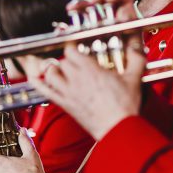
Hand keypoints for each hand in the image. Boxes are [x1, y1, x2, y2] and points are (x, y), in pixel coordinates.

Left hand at [32, 0, 145, 140]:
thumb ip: (135, 56)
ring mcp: (69, 92)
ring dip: (54, 69)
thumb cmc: (124, 106)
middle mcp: (76, 79)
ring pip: (51, 73)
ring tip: (60, 69)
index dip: (73, 47)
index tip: (78, 48)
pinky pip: (45, 92)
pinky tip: (35, 79)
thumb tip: (136, 43)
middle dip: (67, 59)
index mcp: (91, 70)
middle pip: (62, 61)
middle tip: (74, 61)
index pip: (72, 50)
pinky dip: (38, 83)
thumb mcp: (134, 77)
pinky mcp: (65, 105)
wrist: (117, 129)